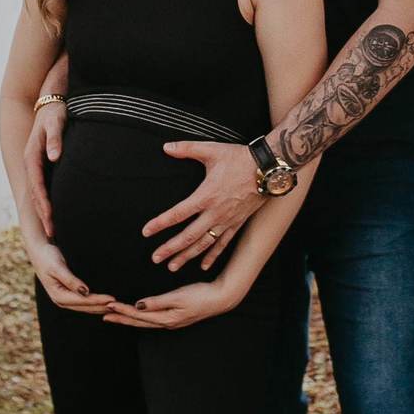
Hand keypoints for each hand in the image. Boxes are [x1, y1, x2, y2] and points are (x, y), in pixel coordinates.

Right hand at [24, 100, 66, 239]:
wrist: (51, 101)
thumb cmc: (55, 111)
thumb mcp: (56, 122)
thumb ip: (55, 139)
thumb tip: (54, 157)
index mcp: (32, 156)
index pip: (37, 185)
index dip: (43, 203)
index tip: (51, 219)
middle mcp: (32, 162)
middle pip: (36, 193)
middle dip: (43, 214)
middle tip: (53, 234)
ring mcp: (36, 164)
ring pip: (38, 192)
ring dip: (44, 211)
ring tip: (54, 231)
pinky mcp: (44, 164)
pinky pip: (44, 187)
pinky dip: (48, 201)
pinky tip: (57, 211)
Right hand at [28, 240, 116, 314]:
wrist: (38, 252)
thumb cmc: (48, 257)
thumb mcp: (58, 267)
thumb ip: (71, 280)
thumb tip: (85, 292)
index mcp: (58, 296)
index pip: (83, 301)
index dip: (98, 301)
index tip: (112, 299)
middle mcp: (61, 301)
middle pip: (85, 307)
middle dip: (102, 306)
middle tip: (119, 305)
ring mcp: (63, 299)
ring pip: (85, 307)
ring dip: (99, 307)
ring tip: (115, 306)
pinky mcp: (66, 294)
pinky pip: (83, 302)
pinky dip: (94, 303)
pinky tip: (103, 303)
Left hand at [103, 278, 237, 330]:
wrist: (220, 298)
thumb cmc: (201, 295)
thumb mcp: (178, 297)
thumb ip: (158, 302)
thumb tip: (138, 306)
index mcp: (166, 318)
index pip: (138, 315)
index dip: (122, 311)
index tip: (108, 306)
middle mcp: (166, 322)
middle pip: (138, 321)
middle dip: (121, 318)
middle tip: (104, 314)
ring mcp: (171, 321)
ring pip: (144, 321)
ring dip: (129, 318)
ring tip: (115, 315)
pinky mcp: (175, 317)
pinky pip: (152, 319)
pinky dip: (140, 317)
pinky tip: (137, 314)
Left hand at [142, 140, 264, 270]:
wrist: (267, 169)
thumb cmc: (239, 158)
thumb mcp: (212, 150)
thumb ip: (187, 148)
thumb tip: (166, 147)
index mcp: (206, 195)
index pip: (178, 213)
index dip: (160, 223)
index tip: (146, 232)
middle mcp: (215, 212)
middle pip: (188, 236)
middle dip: (170, 248)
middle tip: (155, 258)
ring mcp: (227, 221)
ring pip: (204, 244)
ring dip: (187, 256)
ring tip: (172, 267)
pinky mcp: (237, 224)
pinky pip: (223, 244)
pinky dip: (213, 256)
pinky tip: (203, 266)